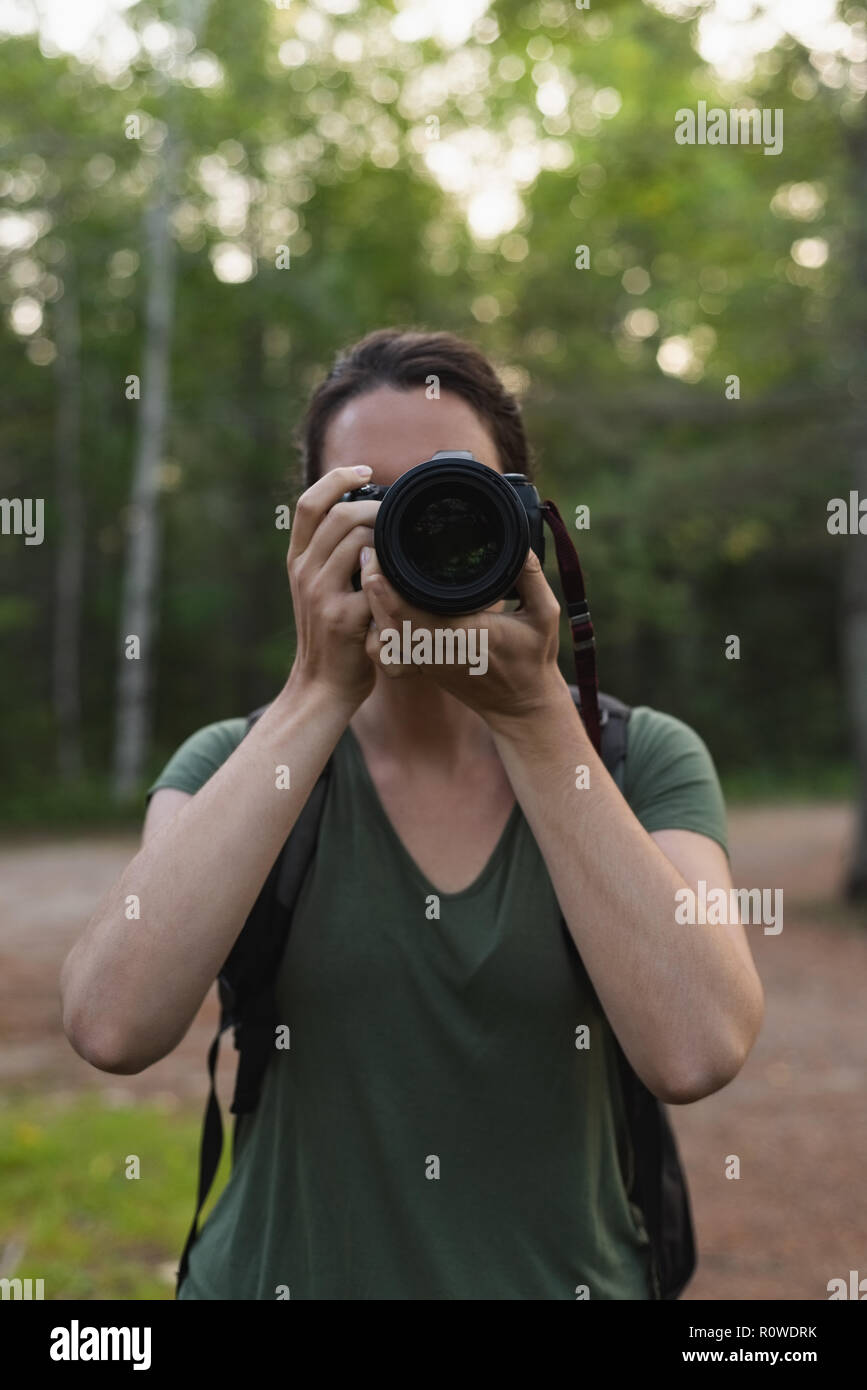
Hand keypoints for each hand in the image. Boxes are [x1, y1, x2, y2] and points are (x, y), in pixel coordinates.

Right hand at [285, 466, 380, 711]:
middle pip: (339, 515)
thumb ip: (333, 556)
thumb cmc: (330, 635)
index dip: (336, 478)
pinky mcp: (342, 618)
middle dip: (375, 507)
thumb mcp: (318, 588)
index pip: (308, 503)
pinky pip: (375, 581)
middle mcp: (303, 572)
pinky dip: (394, 576)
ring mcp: (320, 594)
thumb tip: (367, 518)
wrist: (320, 686)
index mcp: (297, 560)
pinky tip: (408, 580)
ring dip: (387, 537)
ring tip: (403, 547)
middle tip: (398, 515)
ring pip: (358, 541)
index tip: (365, 470)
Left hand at [360, 545, 567, 728]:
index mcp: (461, 637)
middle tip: (368, 551)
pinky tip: (380, 602)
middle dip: (371, 585)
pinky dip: (379, 624)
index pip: (407, 612)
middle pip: (385, 619)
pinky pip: (390, 647)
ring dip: (372, 604)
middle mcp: (437, 652)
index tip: (378, 552)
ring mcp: (426, 662)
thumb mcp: (545, 614)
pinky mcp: (422, 666)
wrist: (521, 706)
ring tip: (372, 569)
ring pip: (382, 634)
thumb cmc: (534, 661)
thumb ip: (531, 576)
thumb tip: (518, 543)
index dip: (384, 584)